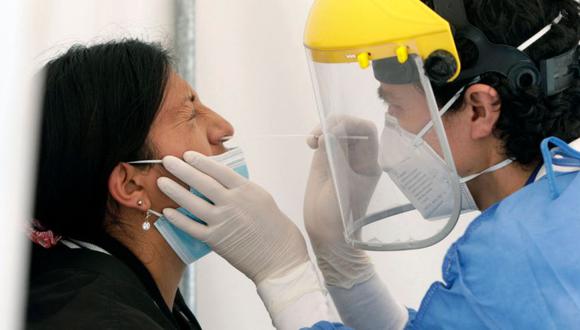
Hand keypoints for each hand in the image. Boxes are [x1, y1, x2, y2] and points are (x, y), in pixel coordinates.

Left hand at [157, 151, 308, 284]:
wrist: (281, 259)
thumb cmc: (277, 229)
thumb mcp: (263, 199)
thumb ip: (242, 190)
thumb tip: (222, 182)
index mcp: (247, 190)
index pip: (218, 170)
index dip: (201, 161)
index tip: (188, 154)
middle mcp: (232, 203)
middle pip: (202, 182)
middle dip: (182, 169)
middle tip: (167, 160)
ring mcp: (222, 221)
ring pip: (192, 203)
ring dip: (174, 191)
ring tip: (161, 181)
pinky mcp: (216, 240)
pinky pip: (191, 227)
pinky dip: (178, 219)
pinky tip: (168, 212)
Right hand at [304, 116, 380, 287]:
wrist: (327, 235)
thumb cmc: (340, 216)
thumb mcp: (340, 185)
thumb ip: (336, 157)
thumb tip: (329, 132)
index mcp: (370, 163)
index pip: (366, 131)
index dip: (351, 124)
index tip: (333, 131)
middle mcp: (358, 158)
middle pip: (350, 126)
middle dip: (334, 124)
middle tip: (319, 135)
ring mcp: (341, 158)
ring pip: (335, 130)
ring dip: (323, 128)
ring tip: (312, 140)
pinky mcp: (326, 161)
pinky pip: (324, 139)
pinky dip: (316, 135)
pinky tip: (310, 143)